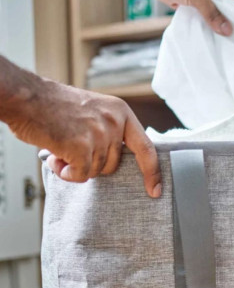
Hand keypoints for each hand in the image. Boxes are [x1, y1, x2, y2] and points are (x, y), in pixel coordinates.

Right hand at [7, 80, 161, 197]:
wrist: (25, 97)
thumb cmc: (53, 107)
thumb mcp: (93, 111)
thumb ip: (109, 132)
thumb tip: (115, 160)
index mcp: (121, 112)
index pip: (146, 148)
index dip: (152, 172)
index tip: (155, 190)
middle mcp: (115, 123)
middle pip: (112, 165)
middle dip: (91, 163)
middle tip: (71, 147)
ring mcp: (99, 134)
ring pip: (94, 171)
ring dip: (74, 166)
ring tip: (59, 146)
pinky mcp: (82, 147)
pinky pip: (80, 175)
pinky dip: (65, 172)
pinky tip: (54, 155)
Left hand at [134, 0, 233, 35]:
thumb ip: (212, 13)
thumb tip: (226, 28)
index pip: (231, 2)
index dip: (232, 17)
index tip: (233, 33)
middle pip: (220, 10)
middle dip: (219, 23)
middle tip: (222, 39)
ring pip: (207, 14)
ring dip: (207, 24)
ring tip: (211, 37)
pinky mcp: (186, 1)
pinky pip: (196, 16)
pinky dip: (197, 23)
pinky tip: (199, 33)